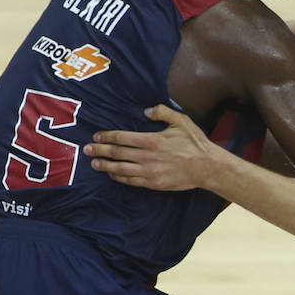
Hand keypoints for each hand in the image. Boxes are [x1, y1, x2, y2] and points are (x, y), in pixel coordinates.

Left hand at [86, 105, 216, 190]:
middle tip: (87, 149)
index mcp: (152, 140)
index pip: (122, 138)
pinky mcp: (154, 183)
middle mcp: (148, 157)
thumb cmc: (195, 143)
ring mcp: (150, 172)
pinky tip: (112, 174)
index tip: (97, 136)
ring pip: (121, 169)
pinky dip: (120, 178)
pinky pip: (132, 181)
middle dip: (100, 151)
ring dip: (106, 166)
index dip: (107, 137)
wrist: (207, 167)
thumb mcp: (181, 121)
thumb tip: (147, 111)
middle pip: (117, 153)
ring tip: (95, 163)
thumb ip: (163, 112)